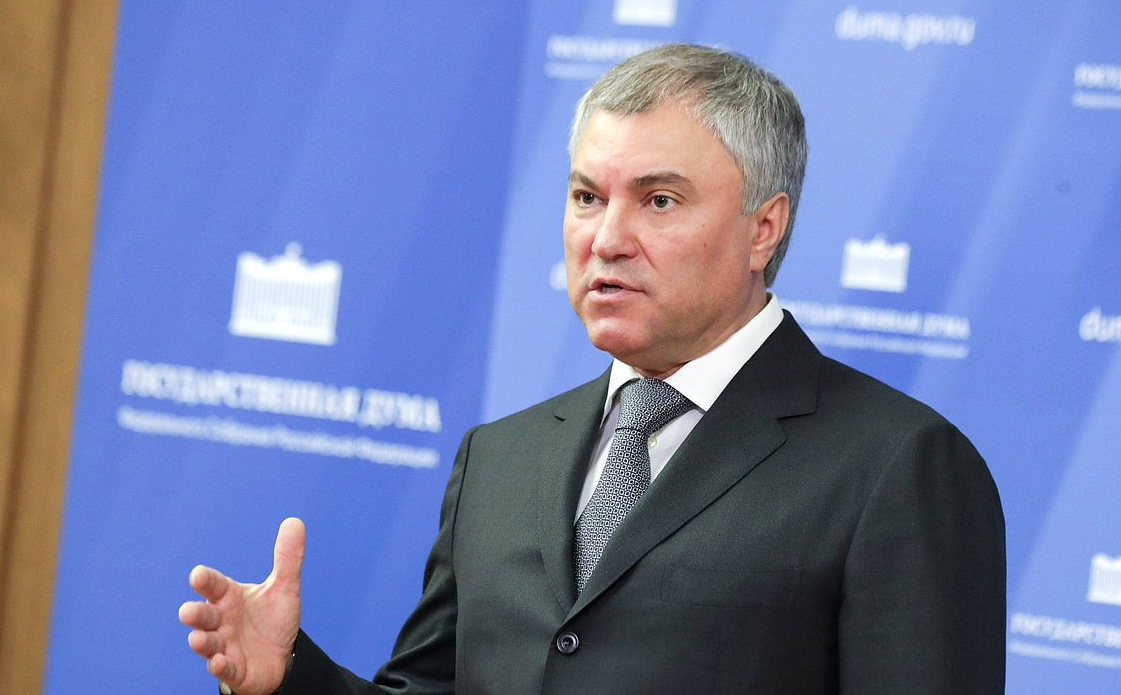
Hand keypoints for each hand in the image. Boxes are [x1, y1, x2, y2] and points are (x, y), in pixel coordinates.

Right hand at [180, 517, 304, 694]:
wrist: (282, 657)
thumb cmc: (273, 620)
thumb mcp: (284, 588)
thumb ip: (287, 558)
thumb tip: (294, 521)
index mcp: (229, 597)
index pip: (214, 586)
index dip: (205, 581)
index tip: (198, 575)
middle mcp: (221, 621)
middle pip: (202, 615)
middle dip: (194, 614)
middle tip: (187, 612)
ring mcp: (224, 646)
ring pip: (207, 643)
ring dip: (201, 642)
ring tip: (197, 639)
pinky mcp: (233, 669)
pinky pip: (223, 669)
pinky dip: (219, 666)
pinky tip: (218, 662)